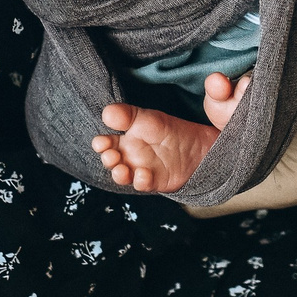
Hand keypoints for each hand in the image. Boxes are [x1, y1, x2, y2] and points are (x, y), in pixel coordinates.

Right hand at [91, 104, 220, 193]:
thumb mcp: (148, 118)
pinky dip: (141, 181)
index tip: (101, 142)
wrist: (197, 146)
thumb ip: (127, 115)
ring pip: (122, 176)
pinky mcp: (152, 182)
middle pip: (110, 161)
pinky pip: (142, 184)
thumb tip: (106, 112)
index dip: (100, 143)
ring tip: (122, 169)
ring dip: (119, 174)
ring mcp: (138, 170)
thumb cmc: (168, 130)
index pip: (105, 143)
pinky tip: (144, 174)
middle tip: (112, 155)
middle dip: (108, 160)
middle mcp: (128, 157)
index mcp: (124, 140)